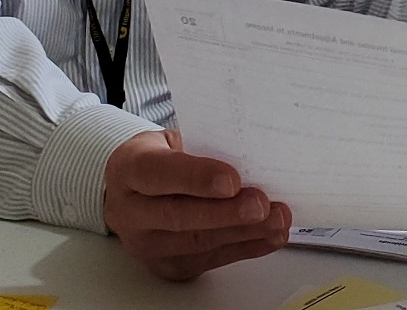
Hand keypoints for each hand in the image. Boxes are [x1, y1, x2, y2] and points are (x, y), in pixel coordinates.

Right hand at [103, 129, 290, 280]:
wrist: (136, 189)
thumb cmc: (164, 157)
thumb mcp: (172, 139)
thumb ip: (203, 146)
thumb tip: (252, 152)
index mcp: (129, 169)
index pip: (159, 173)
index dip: (196, 178)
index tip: (232, 180)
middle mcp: (130, 212)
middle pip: (178, 216)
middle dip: (225, 213)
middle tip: (261, 205)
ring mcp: (147, 244)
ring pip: (197, 243)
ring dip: (243, 233)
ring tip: (277, 220)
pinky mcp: (167, 265)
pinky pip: (209, 260)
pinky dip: (245, 248)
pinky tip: (270, 237)